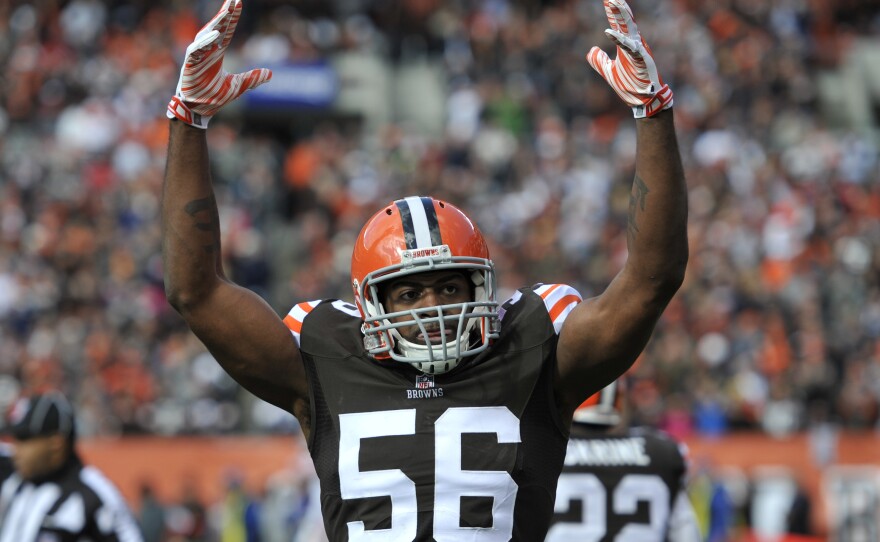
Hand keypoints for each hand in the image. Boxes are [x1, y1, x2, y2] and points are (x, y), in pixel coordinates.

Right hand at [167, 0, 271, 128]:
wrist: (198, 111)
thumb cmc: (212, 97)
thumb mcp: (238, 86)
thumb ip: (252, 78)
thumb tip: (270, 74)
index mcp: (216, 53)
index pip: (226, 31)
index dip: (232, 18)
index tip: (238, 3)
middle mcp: (206, 51)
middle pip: (216, 28)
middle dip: (225, 14)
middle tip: (234, 1)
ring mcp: (196, 57)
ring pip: (206, 35)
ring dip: (216, 23)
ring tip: (227, 13)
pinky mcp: (189, 65)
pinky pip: (196, 50)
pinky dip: (205, 42)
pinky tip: (216, 35)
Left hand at [586, 0, 672, 117]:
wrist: (644, 101)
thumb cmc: (631, 85)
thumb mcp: (609, 72)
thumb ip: (600, 61)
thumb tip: (591, 50)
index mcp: (626, 45)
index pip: (618, 24)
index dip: (612, 11)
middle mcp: (634, 44)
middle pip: (624, 21)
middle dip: (617, 7)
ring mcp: (638, 50)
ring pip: (629, 29)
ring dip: (621, 16)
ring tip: (614, 2)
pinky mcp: (641, 60)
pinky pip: (629, 47)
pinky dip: (619, 40)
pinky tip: (609, 32)